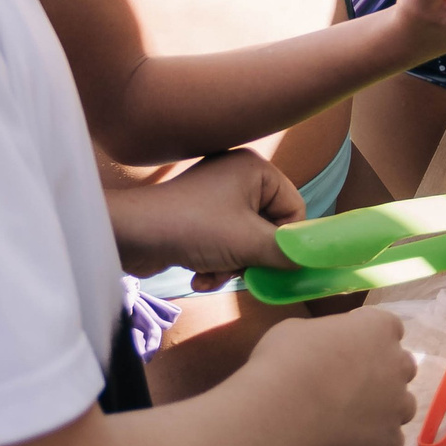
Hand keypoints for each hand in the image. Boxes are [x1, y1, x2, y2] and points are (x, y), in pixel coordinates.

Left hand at [104, 150, 304, 284]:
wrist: (130, 236)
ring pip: (246, 240)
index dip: (287, 239)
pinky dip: (217, 263)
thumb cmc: (194, 228)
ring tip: (214, 274)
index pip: (293, 208)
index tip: (274, 262)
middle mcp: (237, 176)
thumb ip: (288, 252)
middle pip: (269, 227)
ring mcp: (215, 196)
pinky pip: (224, 242)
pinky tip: (200, 276)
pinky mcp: (197, 217)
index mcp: (256, 169)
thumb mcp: (249, 243)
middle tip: (241, 270)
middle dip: (254, 256)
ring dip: (234, 265)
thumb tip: (316, 260)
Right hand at [246, 308, 416, 445]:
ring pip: (402, 406)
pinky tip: (347, 442)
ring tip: (350, 419)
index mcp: (379, 328)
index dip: (368, 340)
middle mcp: (398, 364)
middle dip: (382, 374)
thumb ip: (322, 338)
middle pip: (401, 367)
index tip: (347, 350)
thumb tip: (319, 350)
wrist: (282, 411)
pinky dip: (373, 442)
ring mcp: (398, 404)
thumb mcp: (296, 331)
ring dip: (384, 409)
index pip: (388, 329)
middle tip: (349, 386)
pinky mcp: (389, 440)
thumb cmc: (284, 361)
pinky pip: (389, 441)